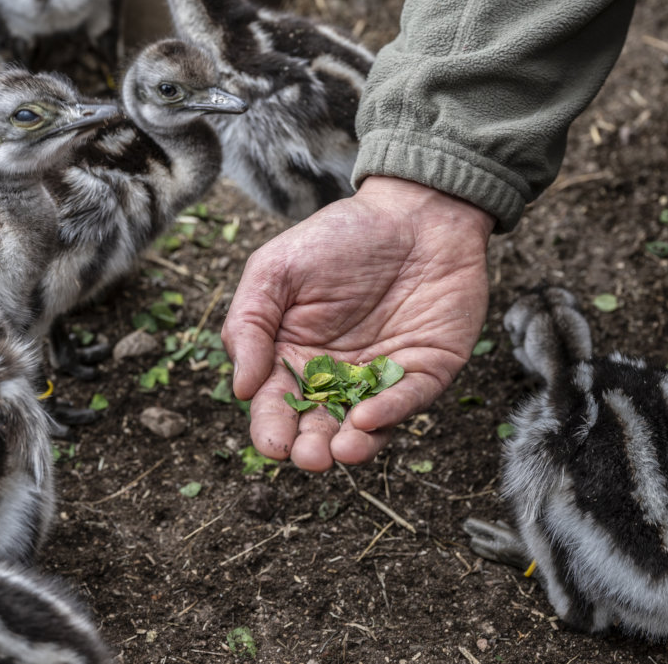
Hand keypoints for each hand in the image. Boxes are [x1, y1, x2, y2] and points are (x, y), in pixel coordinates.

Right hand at [221, 176, 495, 471]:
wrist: (415, 210)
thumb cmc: (339, 237)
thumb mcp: (276, 269)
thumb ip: (250, 324)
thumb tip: (241, 388)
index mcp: (293, 356)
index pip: (277, 405)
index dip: (272, 428)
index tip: (273, 443)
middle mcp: (337, 376)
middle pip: (319, 425)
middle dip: (311, 447)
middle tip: (308, 457)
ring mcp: (382, 377)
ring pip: (364, 425)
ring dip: (351, 444)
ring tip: (340, 450)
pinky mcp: (426, 370)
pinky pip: (408, 399)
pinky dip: (390, 413)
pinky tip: (369, 419)